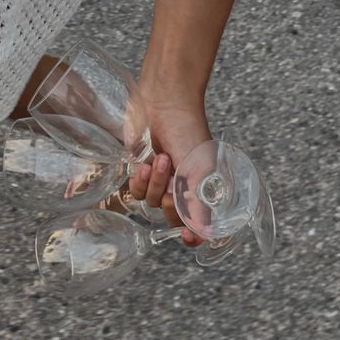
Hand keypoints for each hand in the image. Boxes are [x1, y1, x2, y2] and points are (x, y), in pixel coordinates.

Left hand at [128, 73, 211, 247]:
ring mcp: (162, 181)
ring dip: (154, 182)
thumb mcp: (199, 168)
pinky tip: (144, 163)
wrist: (165, 102)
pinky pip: (135, 193)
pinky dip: (139, 180)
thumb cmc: (188, 130)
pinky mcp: (142, 172)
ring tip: (160, 159)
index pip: (200, 224)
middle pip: (172, 217)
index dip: (194, 235)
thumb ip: (198, 203)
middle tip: (174, 175)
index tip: (188, 237)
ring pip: (152, 203)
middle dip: (169, 198)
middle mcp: (183, 189)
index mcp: (203, 189)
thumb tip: (202, 233)